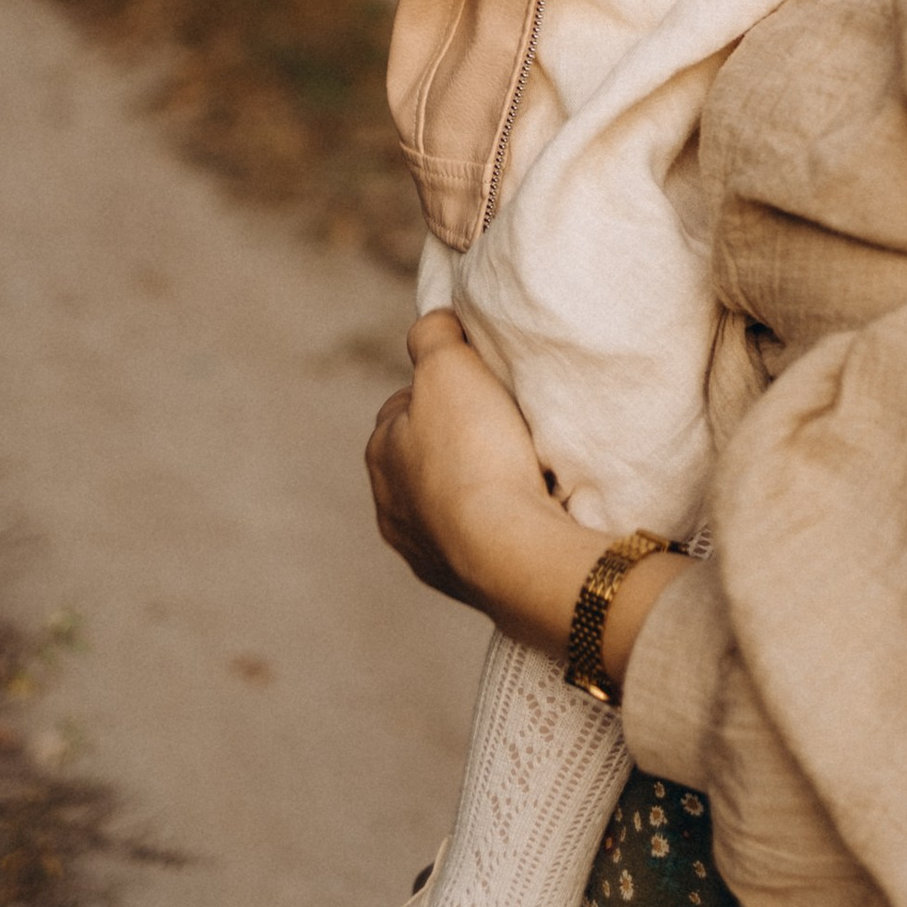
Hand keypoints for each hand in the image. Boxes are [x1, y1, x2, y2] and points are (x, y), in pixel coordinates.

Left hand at [366, 316, 686, 687]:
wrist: (510, 552)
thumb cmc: (476, 453)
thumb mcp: (449, 365)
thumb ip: (433, 335)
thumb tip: (432, 322)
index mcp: (380, 451)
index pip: (404, 404)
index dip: (442, 388)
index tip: (479, 386)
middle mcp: (390, 505)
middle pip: (427, 455)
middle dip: (458, 441)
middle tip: (504, 428)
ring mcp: (424, 550)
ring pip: (449, 501)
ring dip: (477, 485)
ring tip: (523, 471)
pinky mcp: (460, 584)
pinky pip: (477, 540)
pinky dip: (496, 523)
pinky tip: (526, 511)